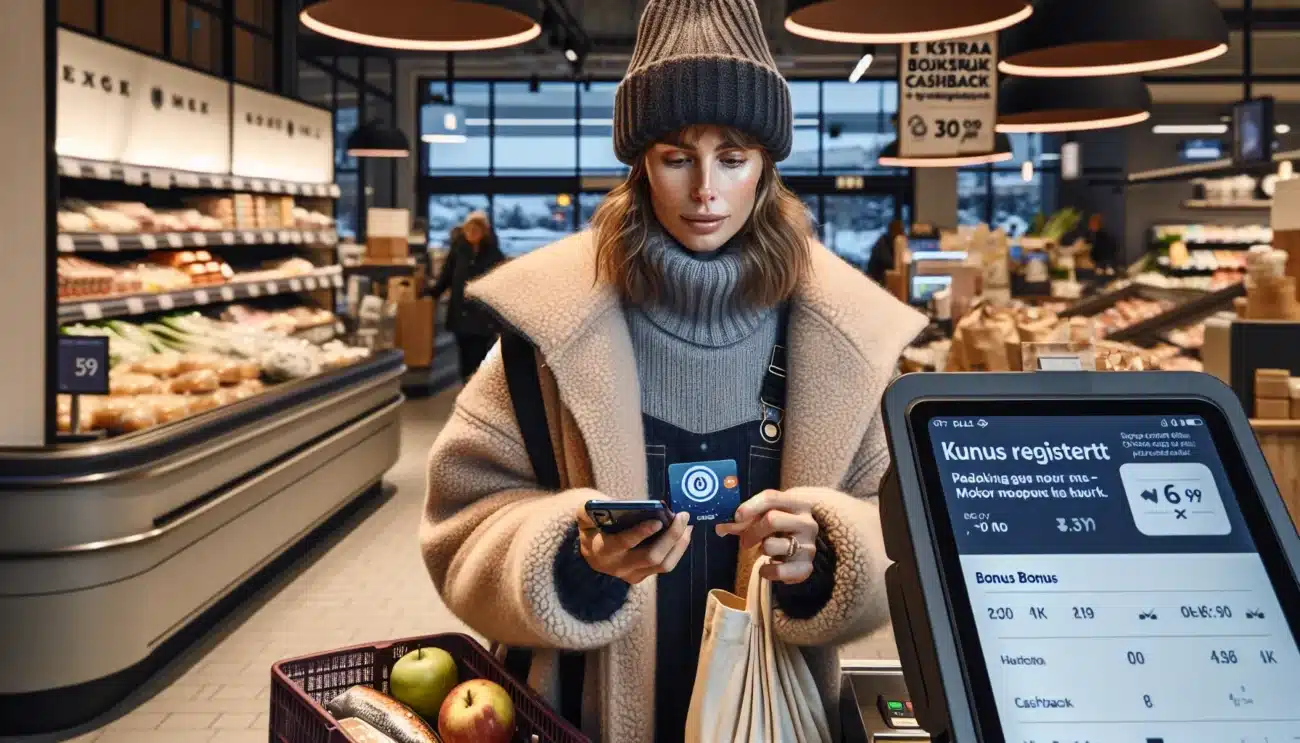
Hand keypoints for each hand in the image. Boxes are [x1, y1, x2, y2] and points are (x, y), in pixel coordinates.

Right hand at [575, 507, 692, 584]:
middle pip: (652, 557)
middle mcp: (618, 567)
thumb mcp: (585, 514)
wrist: (591, 552)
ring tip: (687, 524)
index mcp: (602, 550)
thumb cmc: (592, 526)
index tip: (658, 520)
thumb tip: (617, 504)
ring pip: (663, 565)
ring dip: (679, 544)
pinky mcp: (643, 576)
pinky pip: (665, 565)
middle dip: (671, 537)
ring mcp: (632, 575)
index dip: (641, 533)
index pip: (623, 543)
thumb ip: (593, 508)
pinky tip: (684, 532)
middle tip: (682, 516)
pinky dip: (678, 548)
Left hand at [715, 490, 817, 583]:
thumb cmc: (779, 525)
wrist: (803, 543)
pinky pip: (780, 571)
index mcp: (796, 503)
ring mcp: (809, 545)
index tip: (736, 517)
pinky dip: (767, 571)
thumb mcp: (766, 517)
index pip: (771, 497)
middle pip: (772, 519)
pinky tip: (766, 568)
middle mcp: (807, 522)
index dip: (751, 506)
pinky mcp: (807, 567)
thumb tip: (720, 527)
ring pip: (772, 545)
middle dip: (751, 531)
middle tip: (745, 541)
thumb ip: (744, 520)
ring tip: (764, 549)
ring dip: (761, 549)